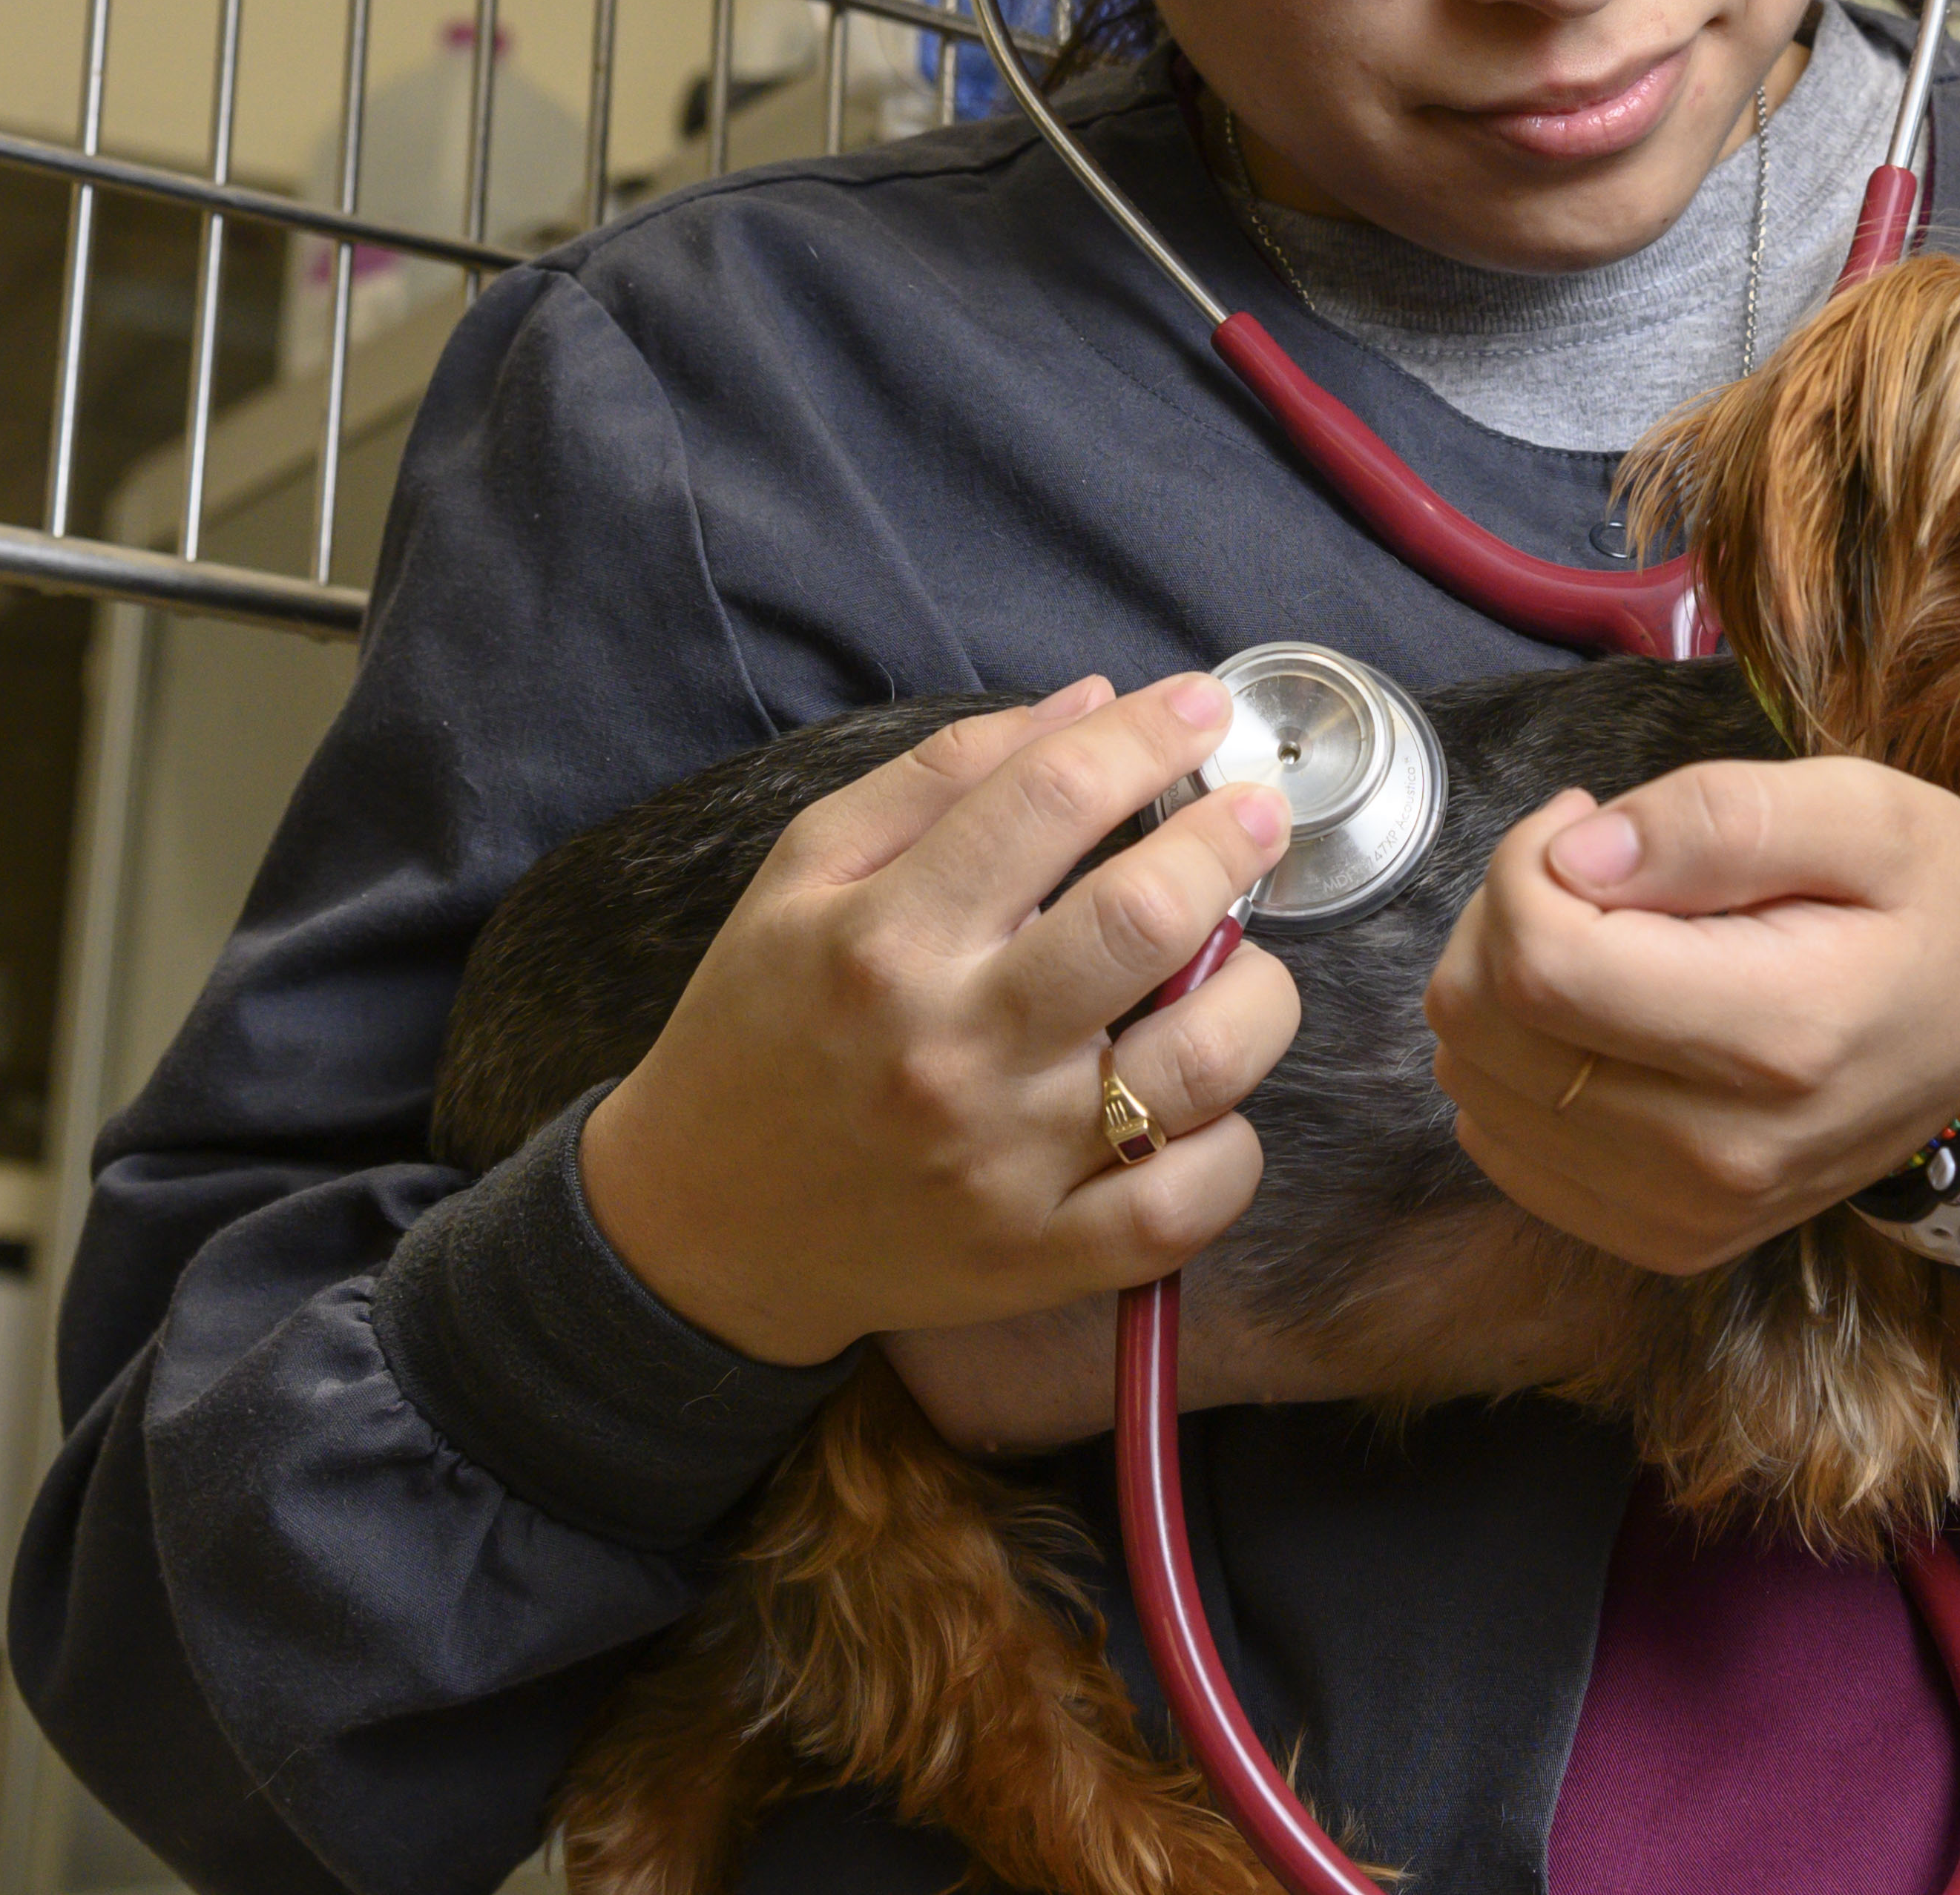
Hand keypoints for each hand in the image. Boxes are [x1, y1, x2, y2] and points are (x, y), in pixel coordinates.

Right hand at [577, 675, 1299, 1366]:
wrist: (701, 1225)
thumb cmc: (761, 1027)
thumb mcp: (805, 872)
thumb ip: (942, 775)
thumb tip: (1093, 701)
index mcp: (886, 937)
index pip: (1051, 799)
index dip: (1148, 737)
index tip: (1199, 710)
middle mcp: (953, 1047)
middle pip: (1146, 920)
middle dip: (1229, 843)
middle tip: (1257, 815)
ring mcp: (1006, 1164)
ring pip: (1202, 1062)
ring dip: (1258, 991)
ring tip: (1245, 962)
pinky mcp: (1040, 1259)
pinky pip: (1190, 1202)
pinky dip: (1232, 1144)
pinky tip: (1207, 1101)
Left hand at [1425, 758, 1959, 1275]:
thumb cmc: (1937, 905)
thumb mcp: (1866, 812)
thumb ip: (1718, 817)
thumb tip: (1579, 854)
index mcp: (1779, 1037)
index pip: (1542, 962)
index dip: (1525, 865)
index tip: (1588, 821)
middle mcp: (1724, 1153)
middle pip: (1487, 1026)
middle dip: (1504, 914)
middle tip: (1592, 869)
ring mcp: (1690, 1213)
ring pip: (1475, 1084)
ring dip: (1504, 987)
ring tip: (1604, 938)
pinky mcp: (1664, 1239)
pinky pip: (1501, 1147)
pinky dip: (1516, 1067)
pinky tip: (1596, 1018)